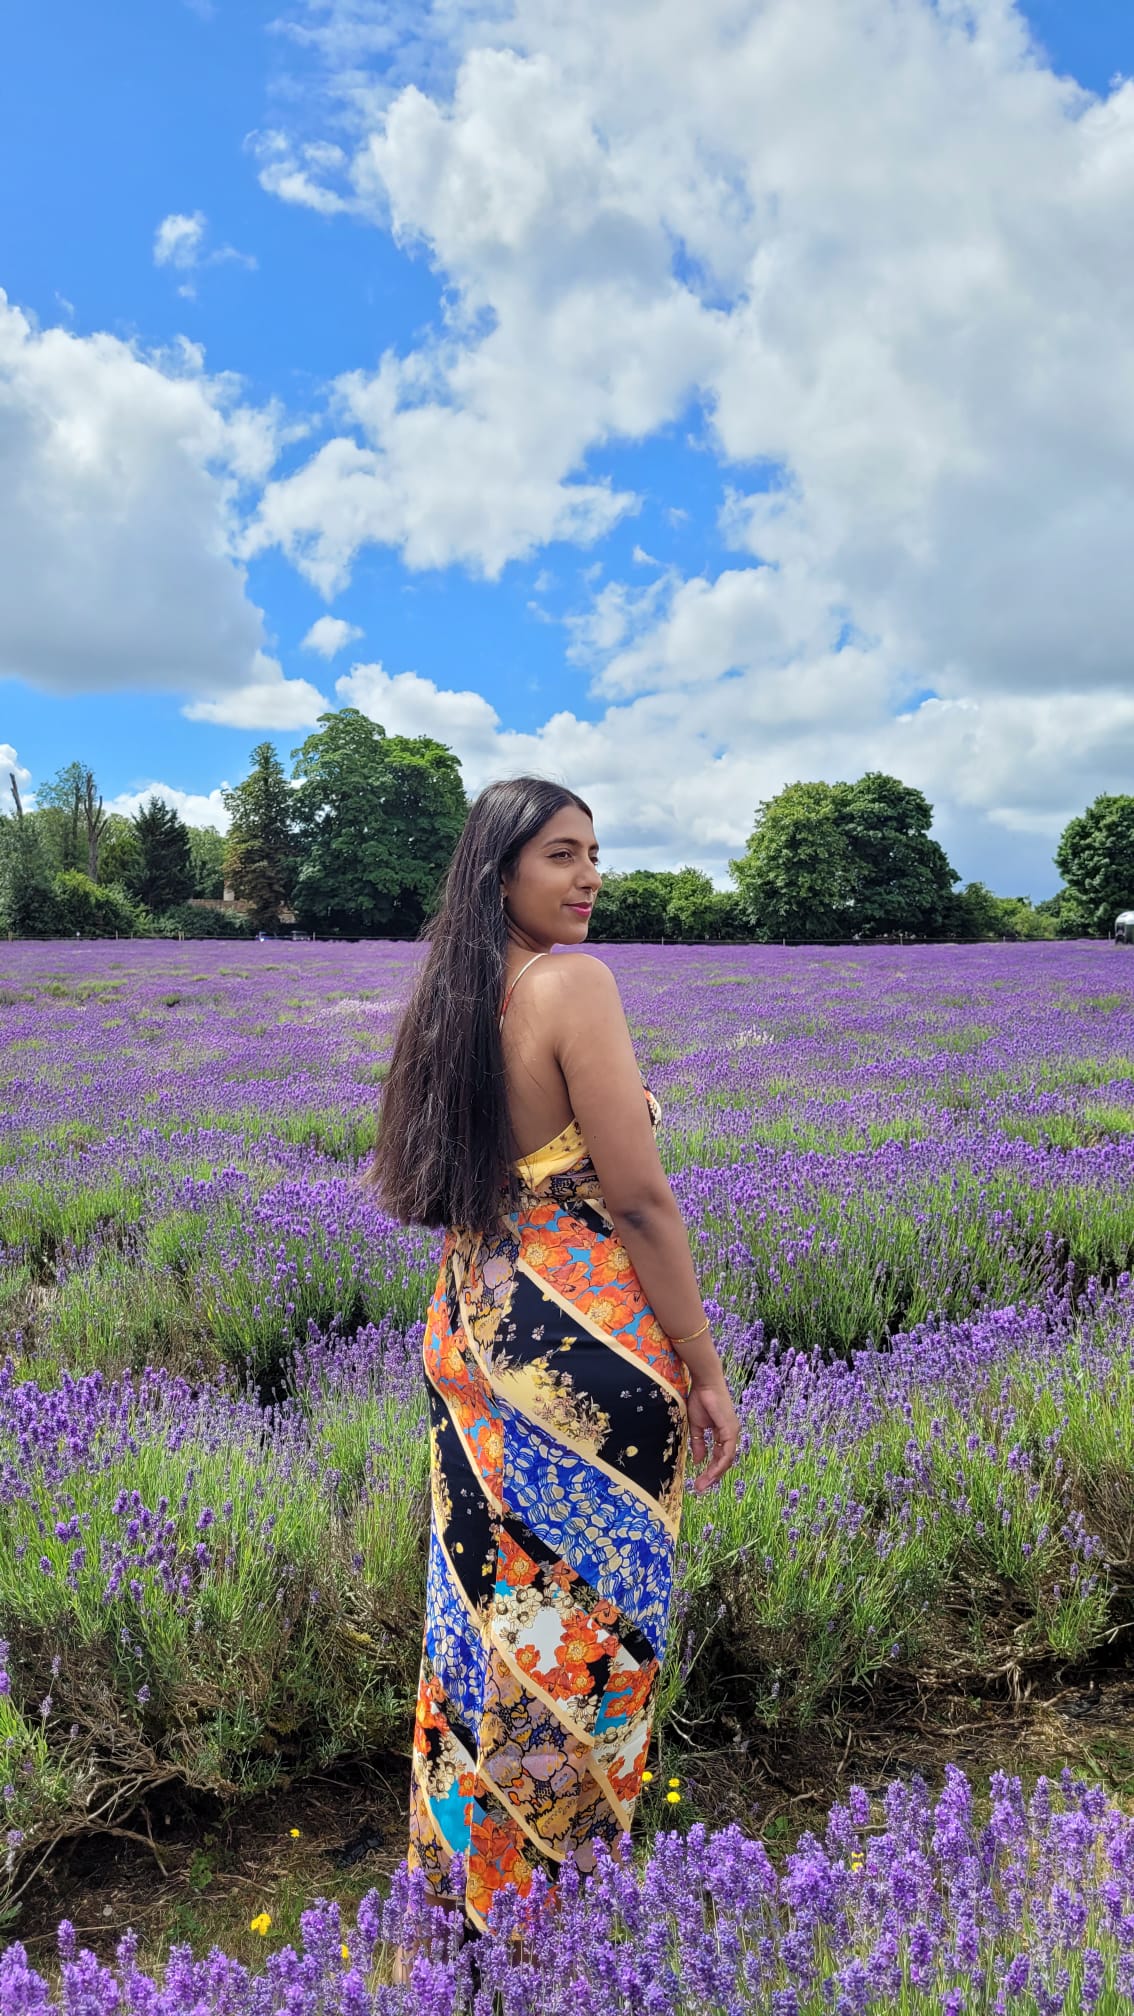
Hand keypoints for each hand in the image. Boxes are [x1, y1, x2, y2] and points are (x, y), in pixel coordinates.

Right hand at [686, 1372, 739, 1493]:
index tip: (700, 1481)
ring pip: (727, 1460)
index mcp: (722, 1433)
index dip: (710, 1469)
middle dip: (712, 1476)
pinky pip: (727, 1452)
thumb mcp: (696, 1426)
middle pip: (724, 1461)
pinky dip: (720, 1464)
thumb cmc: (700, 1400)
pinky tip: (711, 1473)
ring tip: (704, 1484)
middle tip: (701, 1488)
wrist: (704, 1383)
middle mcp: (730, 1435)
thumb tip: (698, 1461)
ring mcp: (732, 1432)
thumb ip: (698, 1443)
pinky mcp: (731, 1430)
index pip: (719, 1456)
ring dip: (715, 1474)